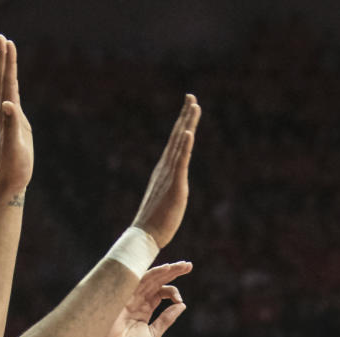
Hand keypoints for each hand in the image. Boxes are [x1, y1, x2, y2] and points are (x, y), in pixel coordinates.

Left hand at [0, 35, 32, 197]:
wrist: (8, 183)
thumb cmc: (14, 167)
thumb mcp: (15, 146)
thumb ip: (11, 124)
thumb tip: (7, 103)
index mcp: (7, 114)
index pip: (8, 82)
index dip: (9, 62)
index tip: (7, 41)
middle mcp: (6, 113)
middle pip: (4, 81)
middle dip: (4, 58)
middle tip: (1, 36)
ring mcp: (9, 119)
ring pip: (6, 89)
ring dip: (5, 70)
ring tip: (1, 53)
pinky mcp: (14, 127)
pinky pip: (11, 101)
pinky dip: (11, 89)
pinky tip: (11, 88)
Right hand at [93, 262, 191, 336]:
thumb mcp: (152, 335)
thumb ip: (166, 320)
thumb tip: (182, 305)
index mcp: (144, 310)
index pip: (161, 292)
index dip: (173, 293)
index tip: (179, 300)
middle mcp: (137, 300)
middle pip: (157, 281)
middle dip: (173, 272)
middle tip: (189, 265)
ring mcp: (129, 296)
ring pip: (150, 277)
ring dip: (166, 270)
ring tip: (183, 265)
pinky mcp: (122, 295)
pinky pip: (140, 279)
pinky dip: (153, 273)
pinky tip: (166, 268)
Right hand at [132, 94, 200, 249]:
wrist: (145, 237)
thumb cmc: (154, 225)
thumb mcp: (165, 202)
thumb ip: (169, 192)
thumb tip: (171, 193)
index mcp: (164, 172)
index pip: (176, 144)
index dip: (182, 124)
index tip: (188, 108)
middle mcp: (165, 169)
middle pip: (177, 137)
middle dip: (185, 115)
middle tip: (191, 97)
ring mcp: (169, 175)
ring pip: (180, 144)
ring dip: (187, 123)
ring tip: (194, 106)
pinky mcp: (175, 186)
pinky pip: (180, 162)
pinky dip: (185, 146)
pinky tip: (189, 131)